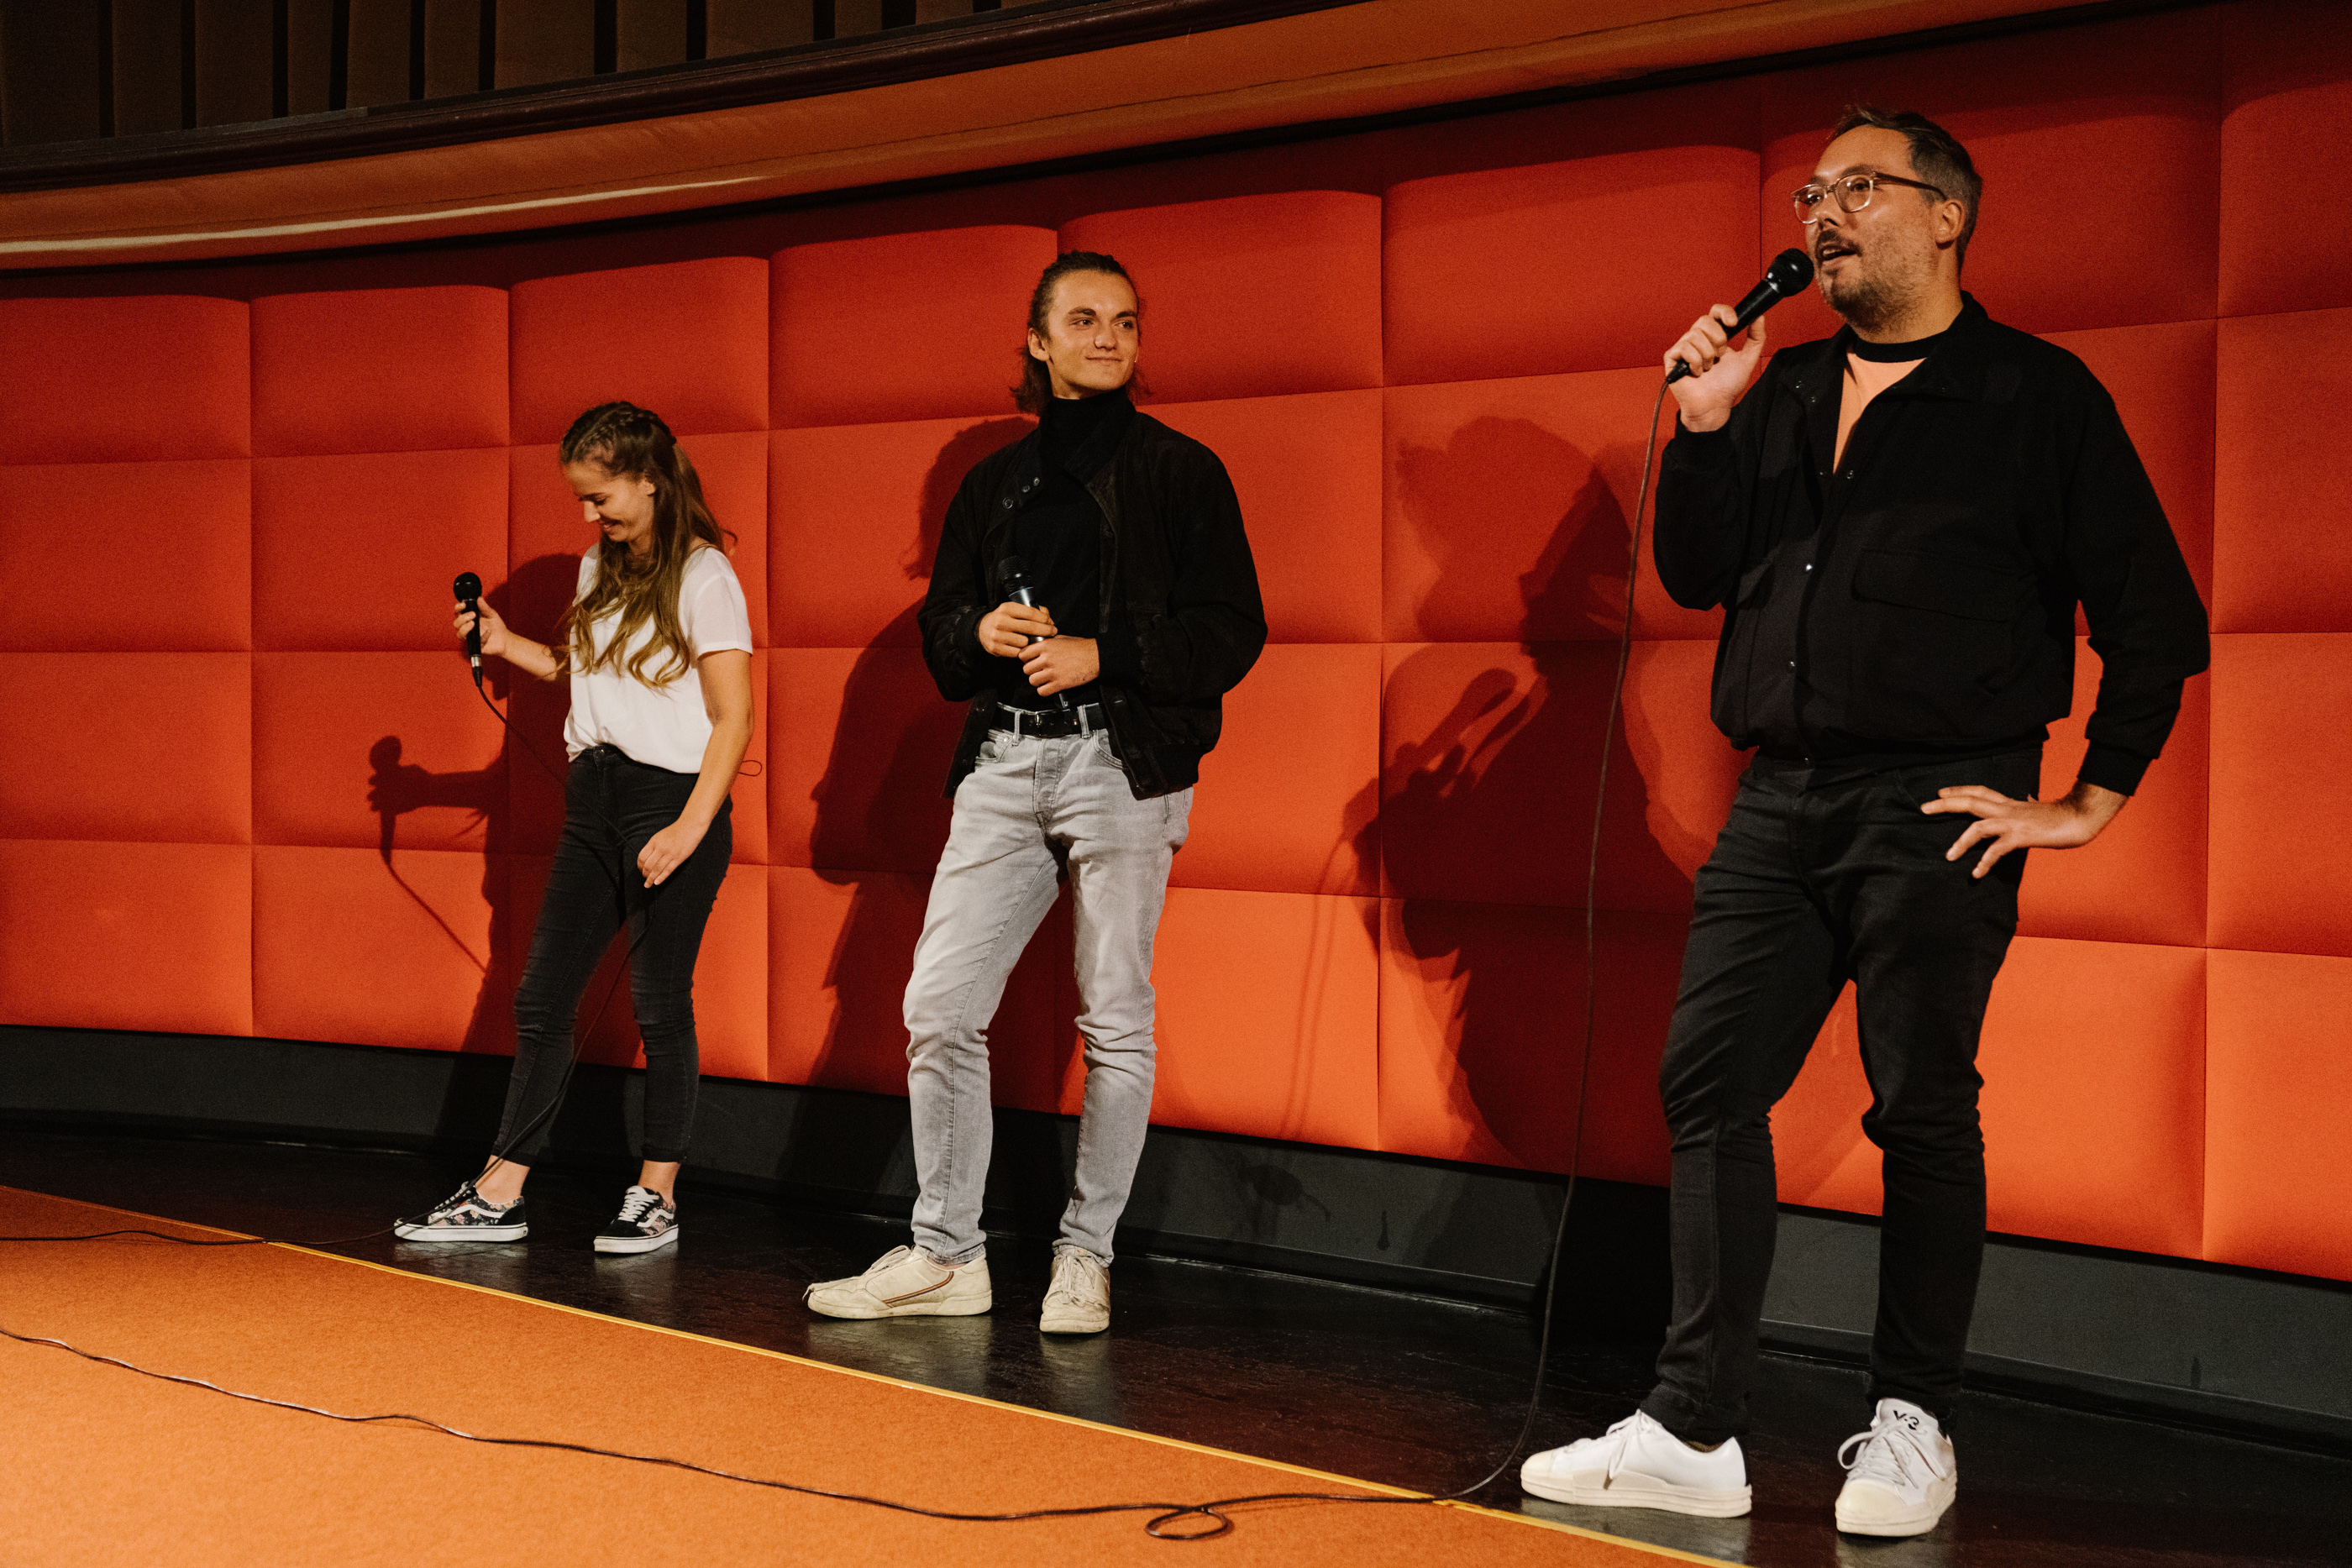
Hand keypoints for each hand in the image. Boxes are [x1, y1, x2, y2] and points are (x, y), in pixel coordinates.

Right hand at [455, 598, 510, 659]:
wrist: (505, 639)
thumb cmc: (496, 626)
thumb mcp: (492, 614)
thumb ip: (485, 607)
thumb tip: (479, 598)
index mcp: (469, 618)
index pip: (458, 612)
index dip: (458, 608)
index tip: (463, 604)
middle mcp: (467, 627)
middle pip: (456, 623)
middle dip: (462, 618)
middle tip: (473, 614)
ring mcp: (470, 637)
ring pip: (459, 634)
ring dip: (465, 628)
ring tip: (474, 623)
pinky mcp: (475, 645)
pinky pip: (474, 642)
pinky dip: (482, 636)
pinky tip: (489, 633)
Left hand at [637, 817, 707, 887]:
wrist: (690, 826)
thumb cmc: (675, 831)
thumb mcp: (660, 836)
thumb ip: (653, 846)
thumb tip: (647, 859)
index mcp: (654, 841)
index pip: (642, 857)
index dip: (639, 866)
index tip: (640, 870)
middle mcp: (660, 848)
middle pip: (648, 865)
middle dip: (644, 874)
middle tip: (644, 878)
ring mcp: (670, 853)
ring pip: (657, 869)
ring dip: (650, 879)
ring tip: (648, 884)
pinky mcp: (679, 858)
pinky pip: (668, 870)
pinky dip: (661, 877)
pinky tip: (657, 883)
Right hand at [978, 601, 1055, 657]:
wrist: (982, 629)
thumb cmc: (1004, 619)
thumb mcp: (1014, 610)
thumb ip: (1032, 611)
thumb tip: (1049, 619)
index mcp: (1007, 608)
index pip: (1030, 612)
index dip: (1044, 618)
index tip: (1051, 622)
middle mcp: (1001, 621)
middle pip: (1030, 627)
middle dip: (1045, 630)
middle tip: (1053, 632)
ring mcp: (997, 635)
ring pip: (1024, 642)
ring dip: (1030, 642)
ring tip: (1030, 640)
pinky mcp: (995, 648)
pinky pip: (1017, 653)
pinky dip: (1021, 651)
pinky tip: (1021, 647)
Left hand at [1022, 634, 1098, 696]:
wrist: (1095, 656)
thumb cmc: (1081, 647)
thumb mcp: (1061, 638)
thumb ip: (1047, 642)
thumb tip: (1037, 645)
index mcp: (1045, 646)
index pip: (1022, 655)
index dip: (1025, 659)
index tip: (1030, 661)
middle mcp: (1046, 659)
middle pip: (1026, 669)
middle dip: (1032, 671)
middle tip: (1039, 670)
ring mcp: (1052, 672)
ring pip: (1032, 681)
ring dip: (1037, 681)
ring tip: (1044, 679)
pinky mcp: (1060, 683)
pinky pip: (1042, 691)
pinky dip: (1044, 690)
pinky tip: (1049, 686)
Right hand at [1664, 305, 1768, 431]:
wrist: (1714, 405)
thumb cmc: (1726, 386)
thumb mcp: (1747, 359)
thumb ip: (1755, 338)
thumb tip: (1759, 316)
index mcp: (1713, 335)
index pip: (1715, 312)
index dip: (1724, 312)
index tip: (1734, 323)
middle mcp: (1697, 338)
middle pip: (1704, 320)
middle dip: (1718, 340)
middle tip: (1720, 357)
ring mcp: (1683, 347)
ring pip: (1695, 335)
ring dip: (1708, 355)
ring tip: (1708, 368)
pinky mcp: (1672, 358)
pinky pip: (1685, 348)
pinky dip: (1696, 363)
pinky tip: (1697, 373)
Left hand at [1921, 780, 2127, 878]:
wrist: (2082, 817)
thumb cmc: (2062, 816)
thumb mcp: (2038, 809)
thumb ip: (2027, 806)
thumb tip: (2027, 798)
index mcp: (2011, 803)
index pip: (1980, 791)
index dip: (1960, 790)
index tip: (1941, 792)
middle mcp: (2008, 809)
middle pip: (1971, 801)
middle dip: (1945, 804)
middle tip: (1923, 808)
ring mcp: (2014, 822)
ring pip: (1978, 826)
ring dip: (1960, 841)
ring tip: (1948, 856)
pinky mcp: (2022, 836)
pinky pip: (1997, 850)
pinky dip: (1984, 861)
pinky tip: (1976, 873)